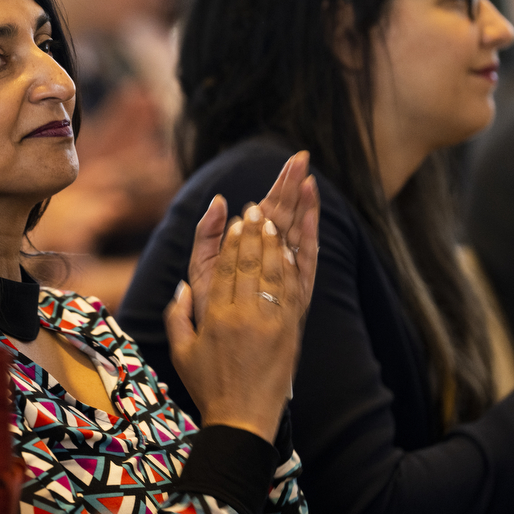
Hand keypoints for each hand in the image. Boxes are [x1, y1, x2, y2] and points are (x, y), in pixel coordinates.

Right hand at [166, 199, 316, 441]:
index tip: (237, 221)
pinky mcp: (290, 331)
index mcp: (216, 316)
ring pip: (273, 272)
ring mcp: (270, 322)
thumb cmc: (208, 387)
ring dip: (273, 244)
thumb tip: (182, 286)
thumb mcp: (181, 352)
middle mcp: (243, 314)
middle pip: (250, 262)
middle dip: (254, 233)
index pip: (226, 267)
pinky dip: (290, 268)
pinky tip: (289, 252)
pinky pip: (291, 291)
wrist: (242, 420)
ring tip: (273, 222)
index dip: (232, 240)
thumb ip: (177, 316)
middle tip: (256, 210)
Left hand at [185, 151, 318, 324]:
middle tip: (302, 156)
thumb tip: (218, 200)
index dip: (281, 185)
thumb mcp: (202, 268)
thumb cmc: (211, 314)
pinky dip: (310, 233)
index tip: (292, 158)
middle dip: (293, 186)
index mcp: (251, 251)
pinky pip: (307, 258)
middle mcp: (272, 259)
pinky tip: (312, 210)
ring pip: (298, 231)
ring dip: (304, 203)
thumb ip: (207, 235)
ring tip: (308, 176)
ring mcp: (287, 273)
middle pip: (286, 215)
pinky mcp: (297, 291)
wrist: (225, 357)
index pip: (269, 210)